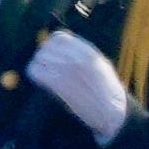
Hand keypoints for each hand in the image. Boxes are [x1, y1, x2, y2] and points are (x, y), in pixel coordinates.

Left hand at [27, 26, 134, 144]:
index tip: (55, 55)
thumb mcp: (101, 65)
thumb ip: (84, 54)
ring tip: (46, 75)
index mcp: (88, 51)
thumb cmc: (108, 91)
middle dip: (44, 56)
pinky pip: (35, 71)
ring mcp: (66, 69)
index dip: (53, 45)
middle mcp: (76, 57)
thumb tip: (65, 45)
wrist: (112, 111)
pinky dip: (36, 74)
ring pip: (38, 58)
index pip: (59, 37)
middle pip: (46, 47)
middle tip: (48, 67)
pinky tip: (43, 81)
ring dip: (40, 65)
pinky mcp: (57, 83)